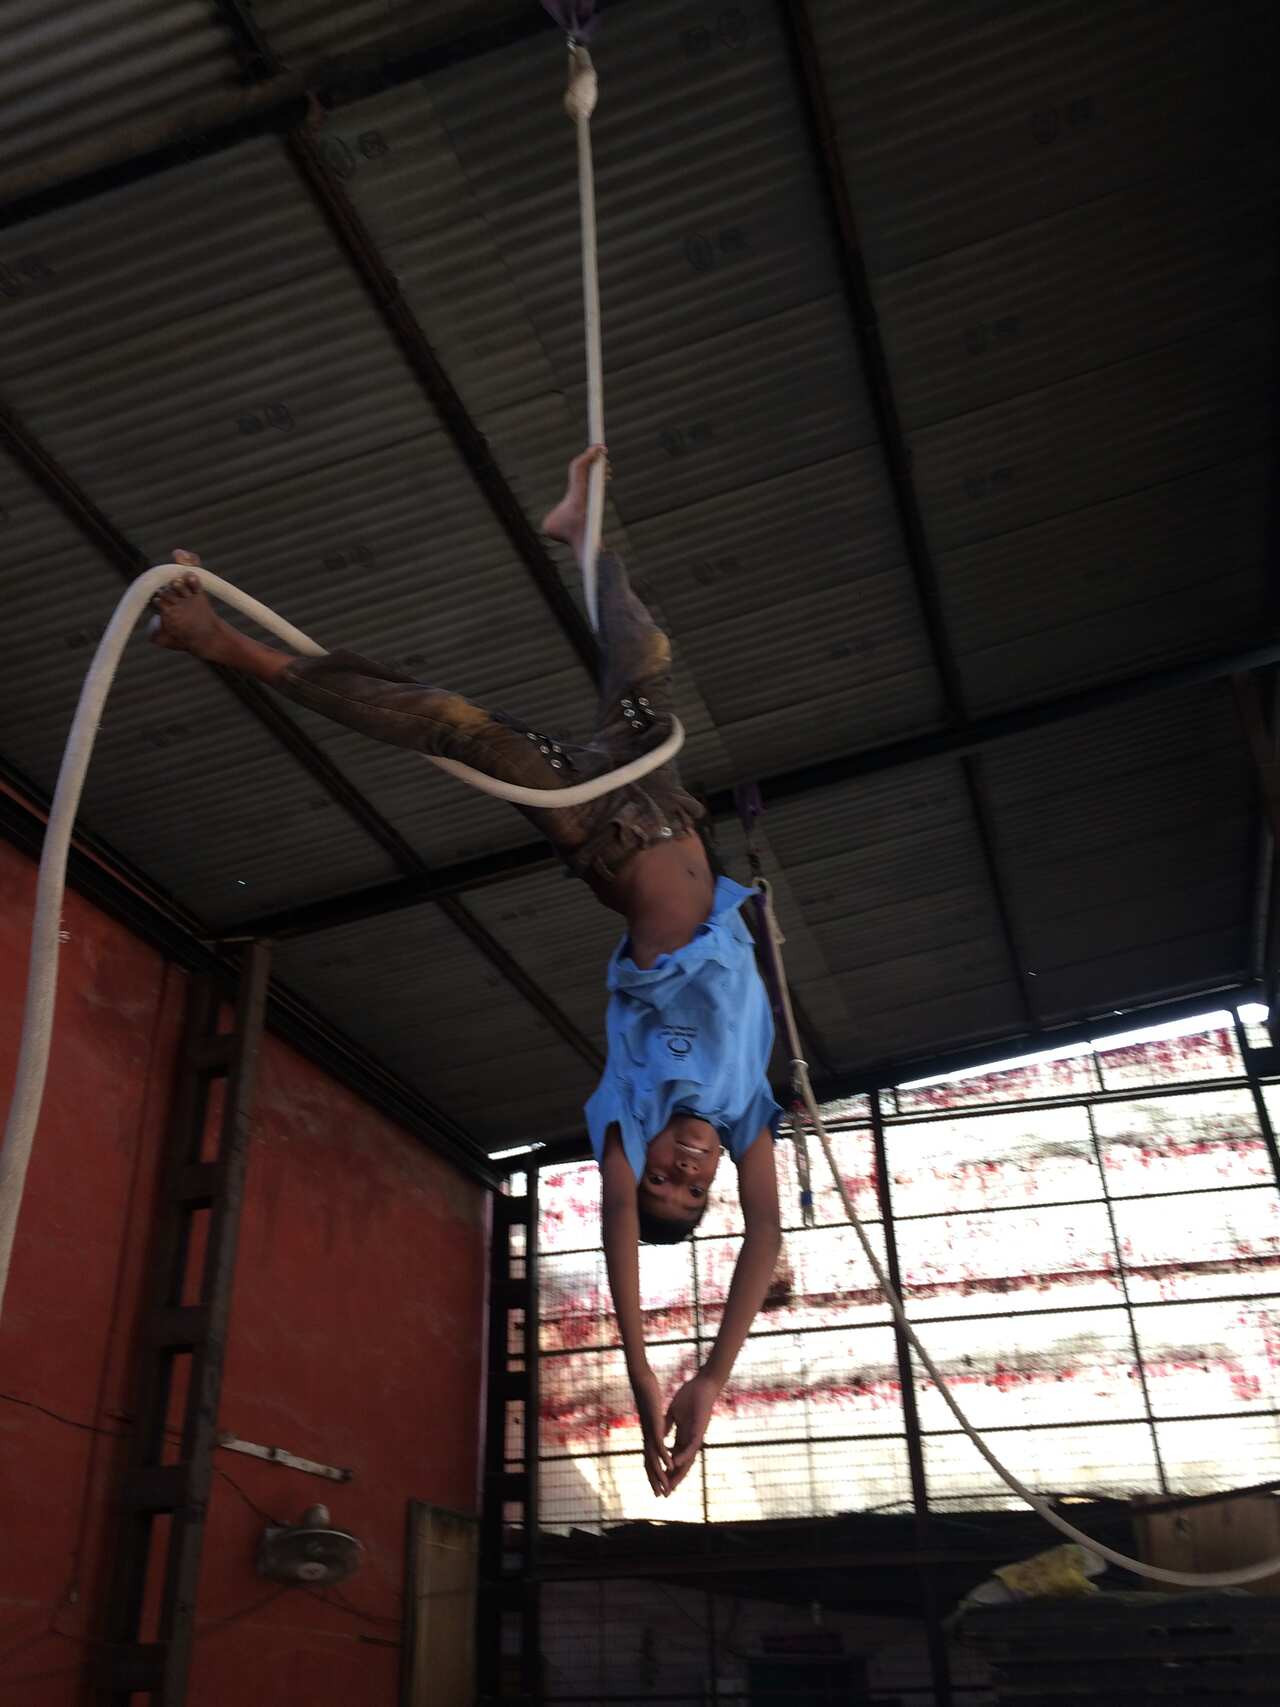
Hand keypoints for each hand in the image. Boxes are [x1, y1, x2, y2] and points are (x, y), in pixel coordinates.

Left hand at [631, 1365, 672, 1496]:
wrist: (641, 1381)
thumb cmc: (648, 1395)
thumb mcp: (655, 1412)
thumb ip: (658, 1424)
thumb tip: (660, 1431)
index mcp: (649, 1435)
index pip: (651, 1458)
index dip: (655, 1473)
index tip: (660, 1485)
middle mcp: (647, 1437)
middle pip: (650, 1464)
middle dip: (655, 1481)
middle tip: (660, 1496)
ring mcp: (649, 1432)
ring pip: (653, 1458)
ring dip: (659, 1474)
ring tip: (664, 1488)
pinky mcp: (653, 1425)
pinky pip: (659, 1444)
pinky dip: (664, 1456)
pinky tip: (669, 1466)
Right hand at [664, 1370, 721, 1489]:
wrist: (702, 1384)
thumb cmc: (689, 1395)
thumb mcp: (674, 1412)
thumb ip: (668, 1424)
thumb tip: (661, 1433)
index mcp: (683, 1436)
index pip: (675, 1458)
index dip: (668, 1471)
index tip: (660, 1483)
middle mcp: (691, 1439)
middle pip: (682, 1464)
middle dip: (674, 1479)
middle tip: (666, 1494)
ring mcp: (696, 1435)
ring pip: (688, 1459)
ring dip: (679, 1473)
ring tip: (671, 1486)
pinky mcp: (700, 1428)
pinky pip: (691, 1445)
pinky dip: (683, 1455)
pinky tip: (675, 1463)